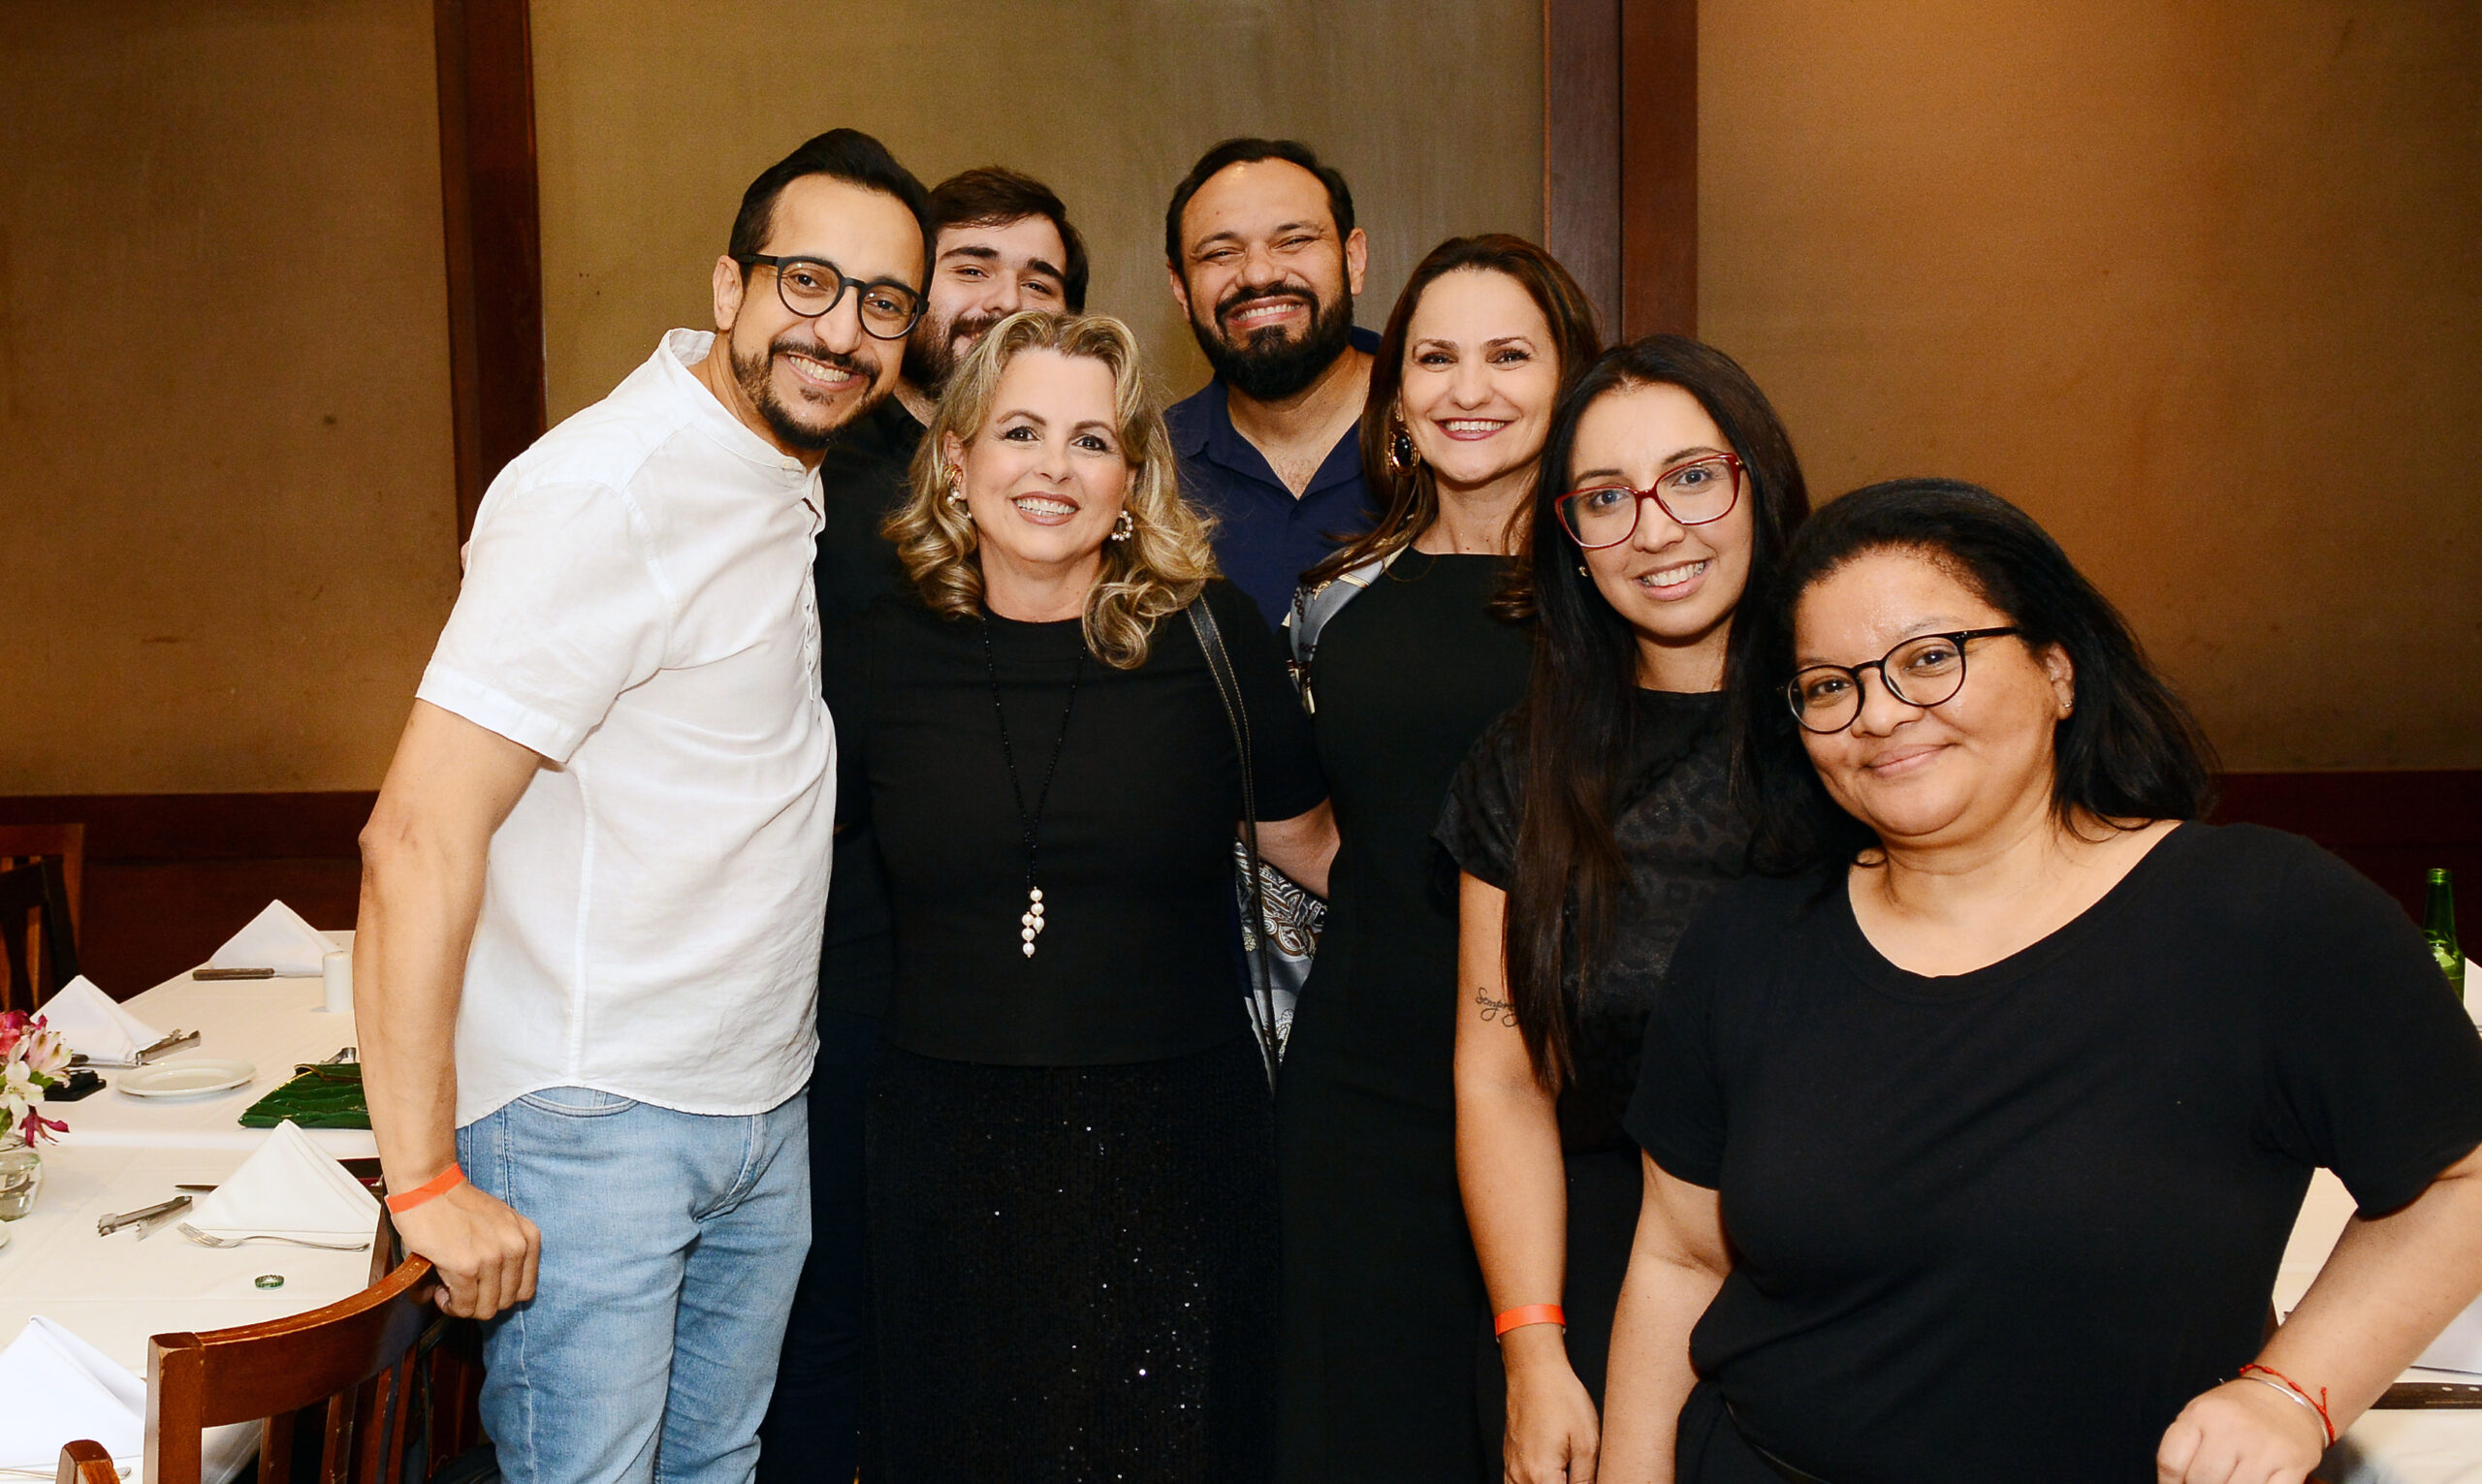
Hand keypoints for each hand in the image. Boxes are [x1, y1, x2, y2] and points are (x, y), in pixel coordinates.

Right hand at [393, 1180, 540, 1319]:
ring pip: (485, 1309)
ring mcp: (493, 1258)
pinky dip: (449, 1304)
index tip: (481, 1290)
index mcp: (528, 1237)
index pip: (525, 1290)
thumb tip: (497, 1293)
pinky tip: (440, 1289)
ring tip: (450, 1289)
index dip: (500, 1295)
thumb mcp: (499, 1223)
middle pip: (506, 1302)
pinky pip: (463, 1305)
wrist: (428, 1187)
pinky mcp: (467, 1267)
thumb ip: (507, 1253)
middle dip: (480, 1303)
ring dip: (464, 1306)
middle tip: (461, 1291)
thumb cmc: (458, 1205)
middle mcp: (515, 1247)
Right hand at [1502, 1330, 1600, 1482]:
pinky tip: (1546, 1478)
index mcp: (1541, 1476)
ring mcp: (1511, 1468)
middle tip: (1578, 1474)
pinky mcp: (1509, 1459)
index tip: (1587, 1480)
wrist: (1534, 1370)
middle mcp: (1521, 1476)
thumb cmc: (1559, 1398)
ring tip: (1565, 1474)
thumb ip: (1586, 1479)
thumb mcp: (1587, 1443)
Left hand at [2156, 1378, 2326, 1483]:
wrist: (2287, 1394)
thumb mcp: (2201, 1415)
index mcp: (2201, 1414)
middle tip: (2211, 1480)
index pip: (2171, 1463)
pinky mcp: (2292, 1462)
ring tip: (2232, 1479)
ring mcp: (2264, 1446)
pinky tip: (2256, 1483)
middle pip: (2202, 1481)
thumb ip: (2183, 1446)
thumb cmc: (2238, 1411)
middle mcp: (2232, 1427)